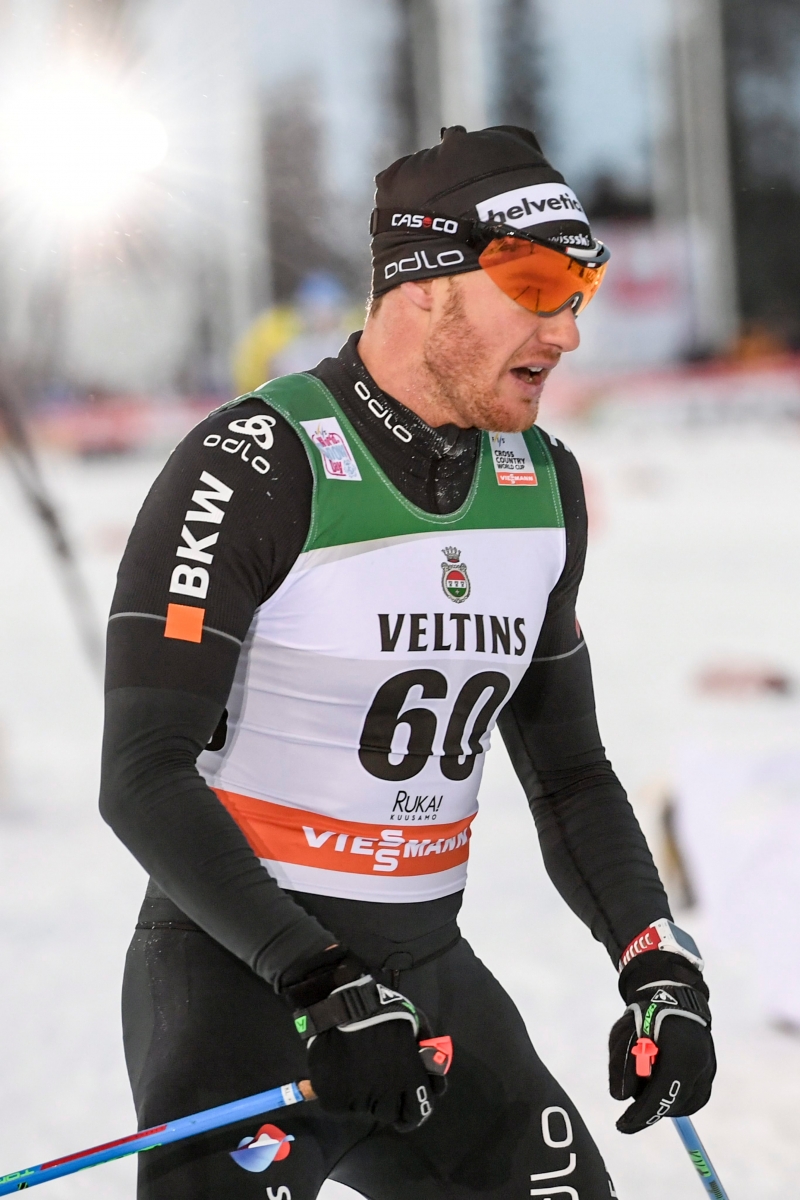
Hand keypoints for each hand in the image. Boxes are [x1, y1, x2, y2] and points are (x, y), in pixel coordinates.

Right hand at [282, 948, 441, 1131]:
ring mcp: (359, 1100)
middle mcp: (386, 1095)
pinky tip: (341, 1072)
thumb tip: (434, 1071)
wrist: (342, 1006)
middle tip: (381, 1086)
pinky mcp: (335, 1101)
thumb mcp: (416, 1022)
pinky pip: (342, 1106)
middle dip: (390, 1103)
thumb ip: (428, 1049)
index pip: (418, 1112)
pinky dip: (343, 1094)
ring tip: (359, 1072)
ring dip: (366, 1097)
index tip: (407, 1106)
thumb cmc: (382, 1011)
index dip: (414, 1110)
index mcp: (408, 1078)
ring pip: (366, 1110)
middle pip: (391, 1115)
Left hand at [609, 951, 715, 1133]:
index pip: (660, 1096)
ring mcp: (709, 1069)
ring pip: (684, 1105)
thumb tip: (619, 1098)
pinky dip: (676, 1097)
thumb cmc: (645, 1014)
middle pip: (672, 1104)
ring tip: (649, 1078)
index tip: (621, 1126)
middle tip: (633, 1101)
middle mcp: (700, 1065)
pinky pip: (693, 1098)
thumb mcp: (624, 1035)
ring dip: (663, 1102)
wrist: (675, 997)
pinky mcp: (711, 1073)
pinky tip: (663, 1081)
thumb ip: (620, 1066)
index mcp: (680, 1054)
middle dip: (649, 1107)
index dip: (640, 1115)